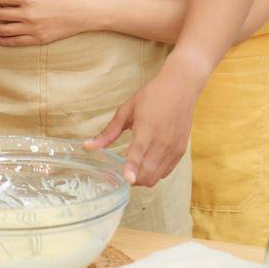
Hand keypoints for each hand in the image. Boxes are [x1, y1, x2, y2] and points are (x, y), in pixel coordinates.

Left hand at [84, 54, 206, 186]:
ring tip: (134, 169)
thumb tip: (87, 146)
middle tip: (122, 173)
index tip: (127, 179)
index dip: (132, 168)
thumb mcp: (127, 110)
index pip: (138, 152)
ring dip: (143, 179)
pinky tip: (148, 163)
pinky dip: (155, 174)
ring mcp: (173, 148)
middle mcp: (162, 141)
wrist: (180, 88)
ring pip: (156, 177)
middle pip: (147, 173)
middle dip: (132, 179)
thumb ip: (109, 132)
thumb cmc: (152, 96)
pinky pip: (166, 172)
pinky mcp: (180, 151)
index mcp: (147, 128)